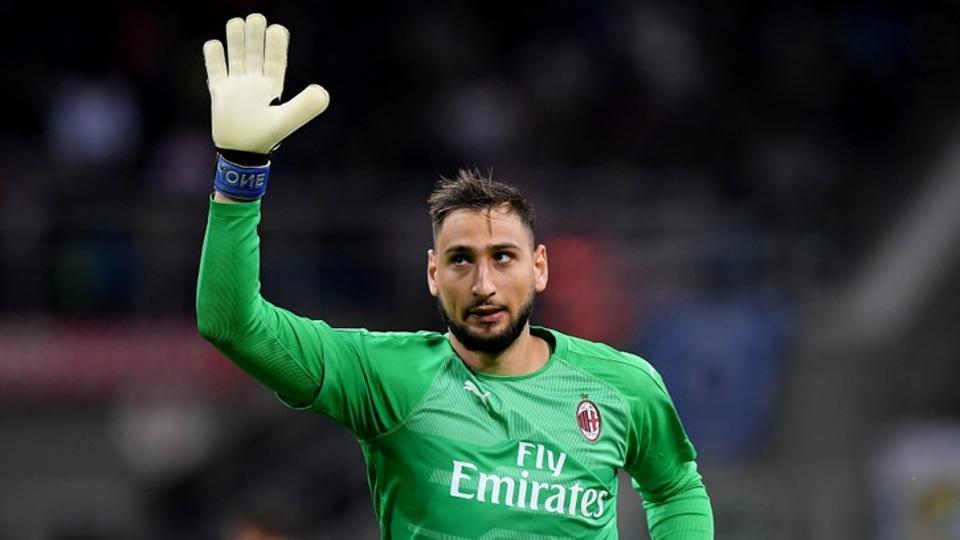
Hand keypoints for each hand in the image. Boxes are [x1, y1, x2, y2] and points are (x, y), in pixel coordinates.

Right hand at [203, 13, 329, 154]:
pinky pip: (215, 67)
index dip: (276, 44)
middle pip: (254, 51)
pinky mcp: (220, 90)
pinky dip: (214, 55)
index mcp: (273, 86)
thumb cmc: (265, 137)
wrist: (240, 153)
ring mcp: (237, 84)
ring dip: (236, 38)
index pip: (275, 59)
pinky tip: (216, 45)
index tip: (276, 30)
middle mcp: (255, 81)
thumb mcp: (286, 120)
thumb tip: (323, 92)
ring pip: (236, 54)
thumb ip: (305, 106)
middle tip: (256, 19)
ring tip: (237, 23)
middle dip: (254, 34)